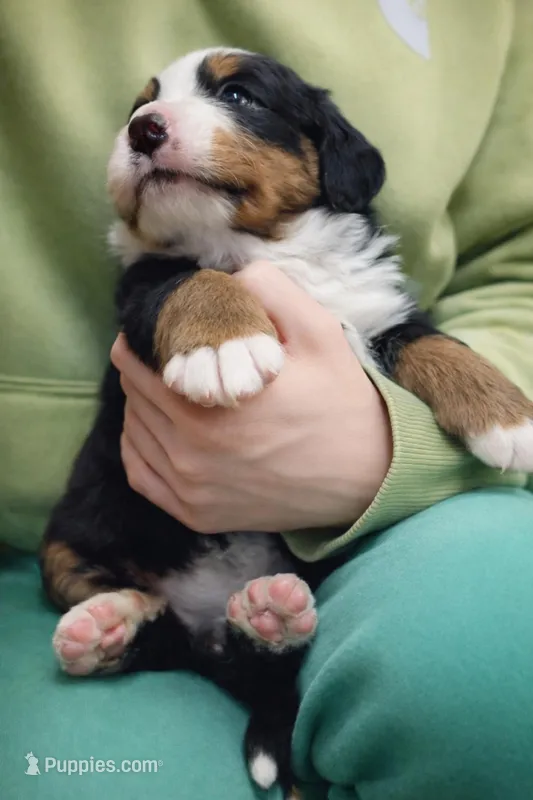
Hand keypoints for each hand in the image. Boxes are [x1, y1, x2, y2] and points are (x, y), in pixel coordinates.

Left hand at [111, 262, 391, 532]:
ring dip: (140, 404)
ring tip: (165, 386)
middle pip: (135, 395)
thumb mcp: (318, 332)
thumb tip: (225, 275)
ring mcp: (192, 490)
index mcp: (213, 406)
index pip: (143, 361)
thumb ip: (269, 290)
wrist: (368, 477)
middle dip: (143, 368)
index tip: (160, 328)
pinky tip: (155, 430)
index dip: (147, 338)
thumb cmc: (341, 403)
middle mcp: (192, 452)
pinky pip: (141, 475)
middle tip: (164, 354)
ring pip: (134, 432)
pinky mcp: (197, 515)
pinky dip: (139, 447)